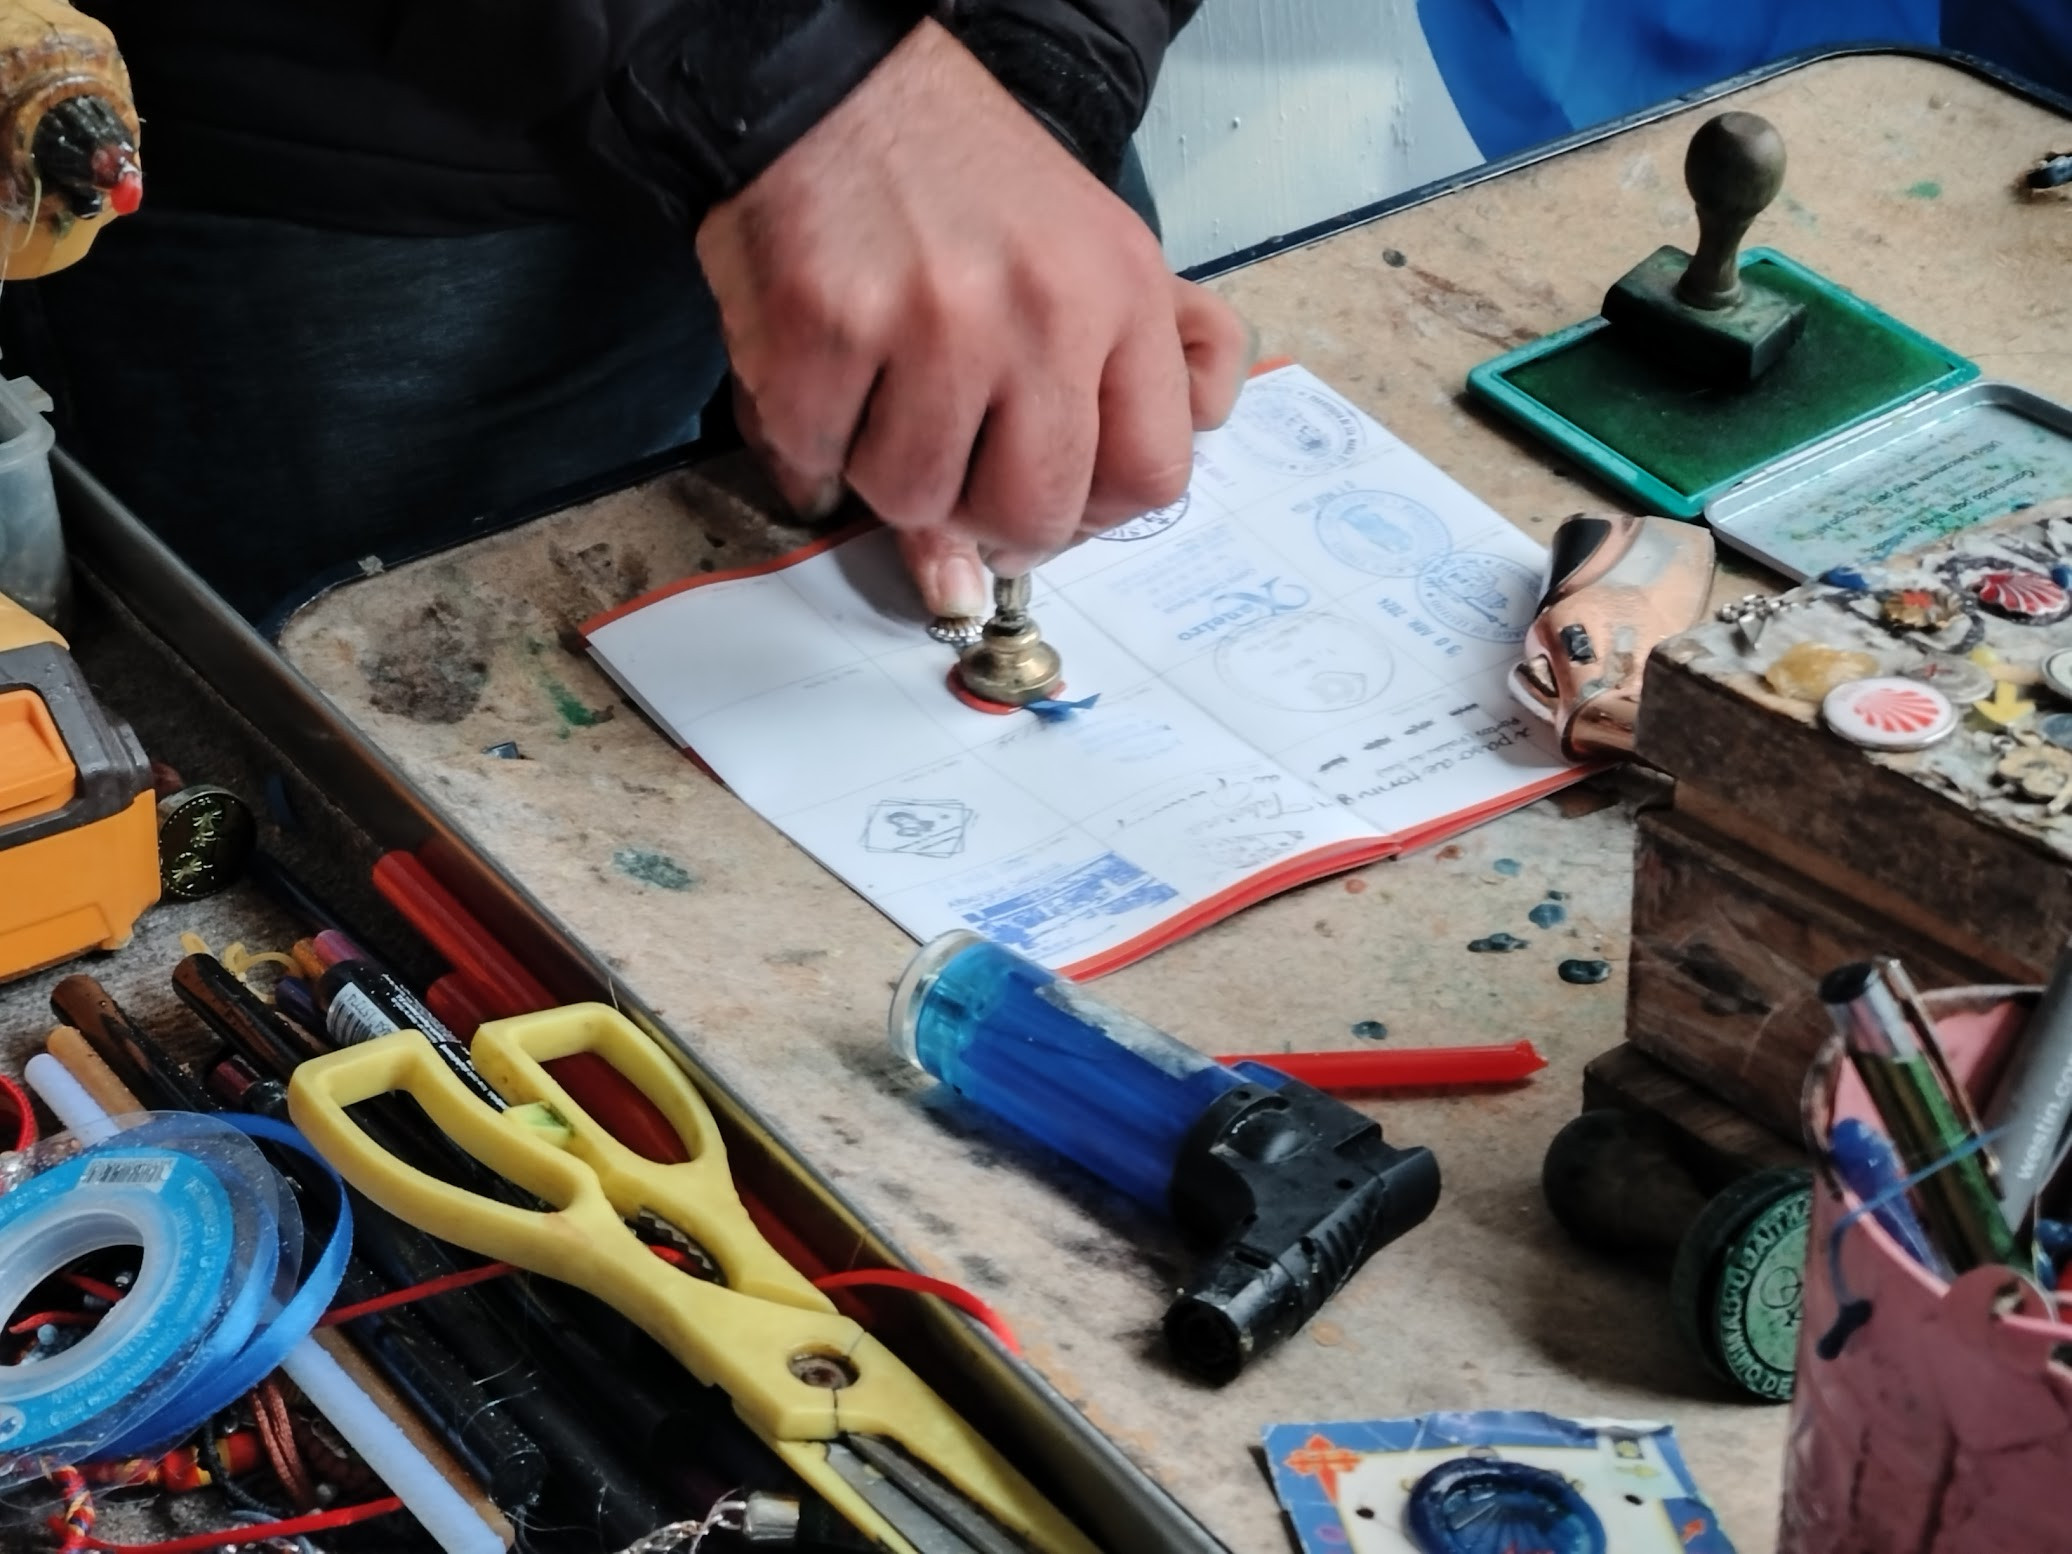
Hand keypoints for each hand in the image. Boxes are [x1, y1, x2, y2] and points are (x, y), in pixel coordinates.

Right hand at [696, 18, 1249, 617]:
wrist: (832, 90)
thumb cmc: (960, 183)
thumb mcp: (1085, 259)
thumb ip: (1108, 402)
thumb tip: (1032, 559)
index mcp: (1125, 293)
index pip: (1153, 477)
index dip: (1091, 514)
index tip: (1045, 498)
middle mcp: (1046, 308)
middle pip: (1034, 514)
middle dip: (981, 516)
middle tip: (951, 464)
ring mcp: (937, 321)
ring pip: (915, 499)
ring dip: (883, 472)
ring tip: (880, 394)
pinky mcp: (831, 328)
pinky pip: (818, 461)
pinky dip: (807, 443)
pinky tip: (819, 379)